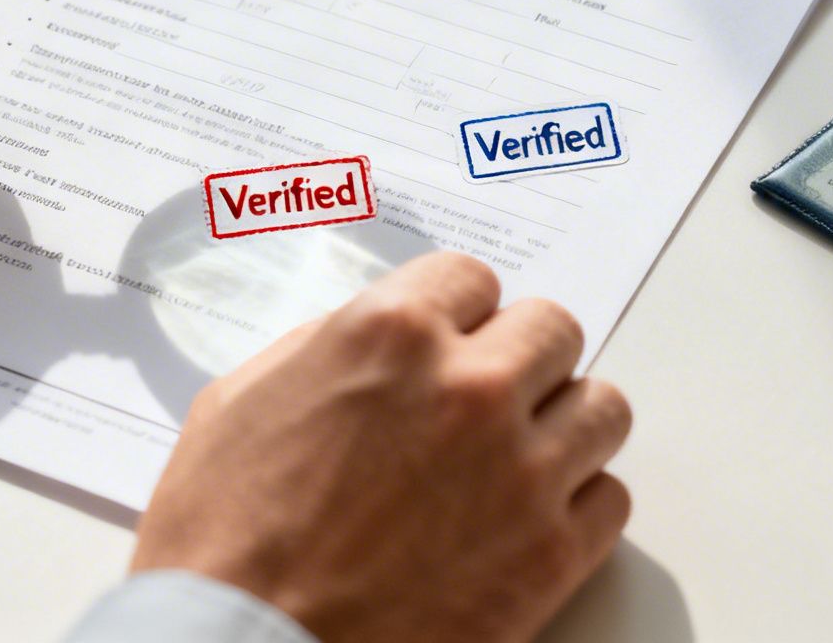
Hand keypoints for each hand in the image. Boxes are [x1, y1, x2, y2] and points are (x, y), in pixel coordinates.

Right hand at [133, 251, 632, 642]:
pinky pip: (610, 497)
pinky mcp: (550, 554)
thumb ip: (325, 349)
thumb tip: (378, 341)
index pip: (472, 278)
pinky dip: (577, 505)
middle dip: (519, 359)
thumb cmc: (221, 541)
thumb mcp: (239, 402)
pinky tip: (527, 520)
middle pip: (553, 330)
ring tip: (519, 457)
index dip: (455, 314)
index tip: (449, 343)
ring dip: (562, 425)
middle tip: (487, 400)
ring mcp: (520, 471)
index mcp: (391, 334)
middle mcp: (469, 389)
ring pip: (601, 406)